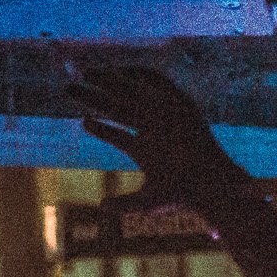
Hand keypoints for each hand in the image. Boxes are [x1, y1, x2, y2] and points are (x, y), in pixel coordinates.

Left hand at [65, 67, 250, 214]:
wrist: (207, 181)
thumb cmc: (180, 194)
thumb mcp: (147, 202)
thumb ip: (124, 204)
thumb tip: (102, 207)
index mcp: (145, 150)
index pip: (116, 135)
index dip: (98, 128)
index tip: (83, 121)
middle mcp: (152, 130)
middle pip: (117, 109)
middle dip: (93, 98)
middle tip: (68, 89)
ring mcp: (164, 115)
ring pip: (130, 93)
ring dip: (108, 82)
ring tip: (85, 73)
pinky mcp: (178, 103)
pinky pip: (158, 83)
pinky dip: (141, 74)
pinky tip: (120, 70)